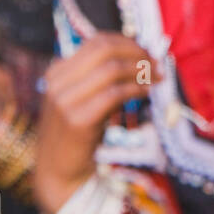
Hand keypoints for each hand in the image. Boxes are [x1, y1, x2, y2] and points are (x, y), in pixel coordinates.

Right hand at [34, 33, 158, 213]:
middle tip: (156, 64)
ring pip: (111, 69)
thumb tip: (141, 55)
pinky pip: (114, 94)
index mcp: (57, 72)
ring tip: (156, 78)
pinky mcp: (77, 120)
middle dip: (136, 52)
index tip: (148, 52)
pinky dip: (136, 89)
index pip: (96, 42)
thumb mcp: (84, 98)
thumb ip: (101, 77)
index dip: (127, 43)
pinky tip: (147, 92)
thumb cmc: (78, 132)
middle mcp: (57, 82)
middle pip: (104, 50)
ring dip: (140, 70)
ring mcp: (64, 101)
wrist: (59, 171)